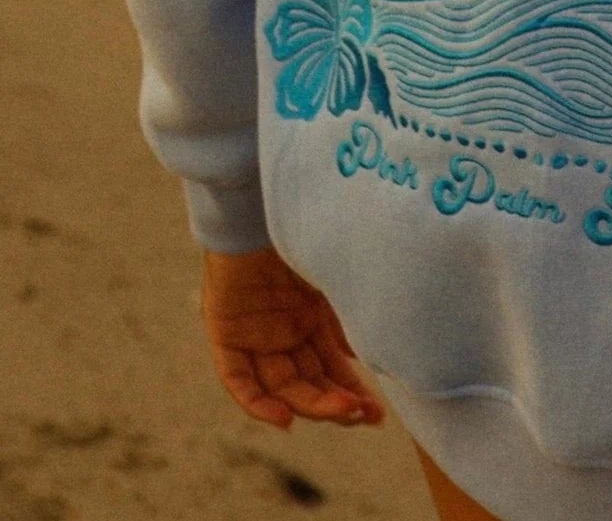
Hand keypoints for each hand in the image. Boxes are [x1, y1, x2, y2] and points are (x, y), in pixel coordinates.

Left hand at [201, 245, 386, 429]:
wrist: (263, 203)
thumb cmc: (303, 232)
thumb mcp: (333, 281)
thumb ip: (345, 319)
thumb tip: (362, 359)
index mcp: (310, 318)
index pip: (330, 369)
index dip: (351, 393)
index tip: (377, 414)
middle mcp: (283, 333)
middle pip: (308, 383)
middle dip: (336, 404)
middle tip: (363, 415)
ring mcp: (255, 336)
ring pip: (280, 386)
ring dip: (309, 405)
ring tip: (339, 412)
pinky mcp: (225, 334)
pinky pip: (238, 379)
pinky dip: (257, 402)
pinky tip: (285, 417)